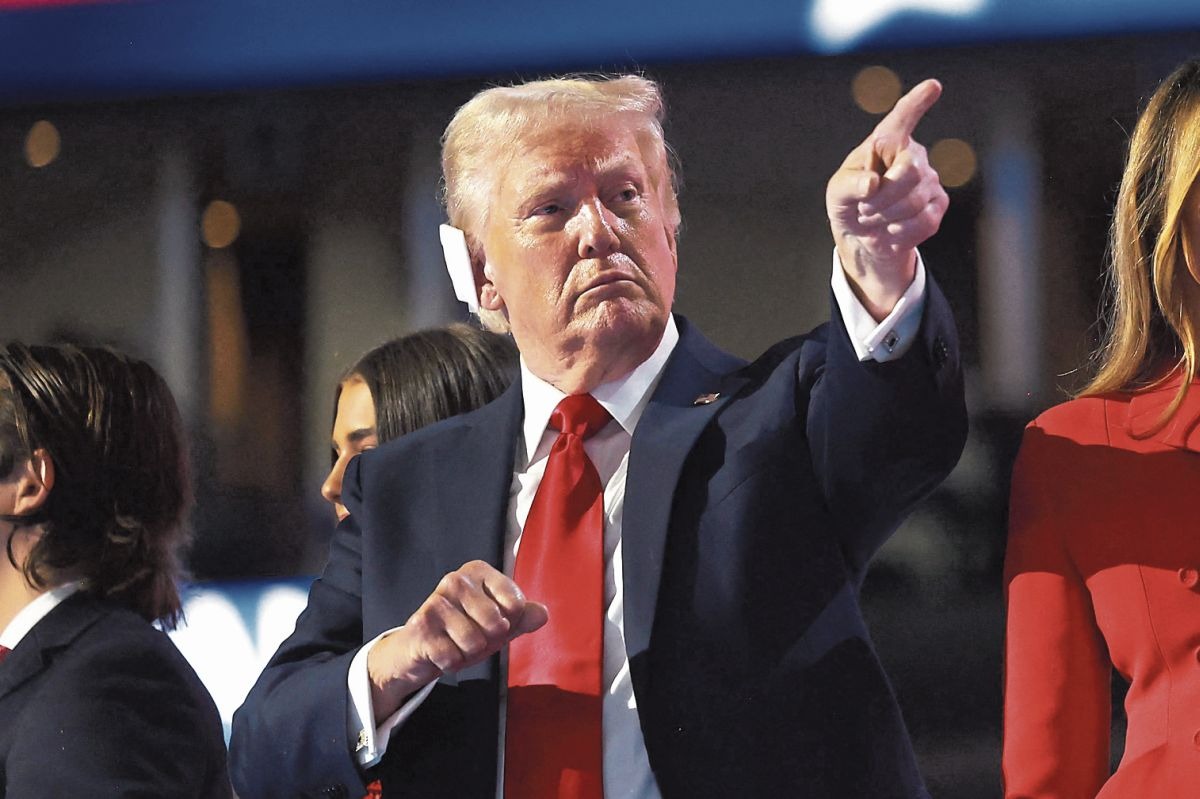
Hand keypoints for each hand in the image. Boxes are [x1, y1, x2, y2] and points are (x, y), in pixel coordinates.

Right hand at [367, 560, 546, 721]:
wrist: (421, 649)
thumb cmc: (464, 630)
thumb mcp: (499, 623)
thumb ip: (523, 617)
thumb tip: (542, 614)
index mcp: (478, 571)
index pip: (516, 604)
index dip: (510, 622)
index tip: (494, 620)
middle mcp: (456, 580)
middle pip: (497, 624)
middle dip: (488, 641)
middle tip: (472, 635)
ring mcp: (436, 601)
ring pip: (475, 642)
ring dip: (468, 653)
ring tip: (455, 643)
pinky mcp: (421, 625)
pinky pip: (453, 657)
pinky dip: (451, 662)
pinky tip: (441, 651)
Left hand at [827, 78, 947, 319]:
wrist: (863, 235)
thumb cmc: (849, 203)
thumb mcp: (837, 192)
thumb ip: (849, 185)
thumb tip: (873, 184)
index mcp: (886, 142)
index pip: (903, 118)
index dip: (917, 103)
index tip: (933, 86)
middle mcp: (913, 155)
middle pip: (909, 173)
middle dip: (881, 198)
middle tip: (864, 208)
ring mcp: (930, 180)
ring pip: (914, 202)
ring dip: (885, 218)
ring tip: (874, 218)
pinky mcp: (938, 205)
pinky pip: (924, 221)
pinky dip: (900, 232)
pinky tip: (891, 229)